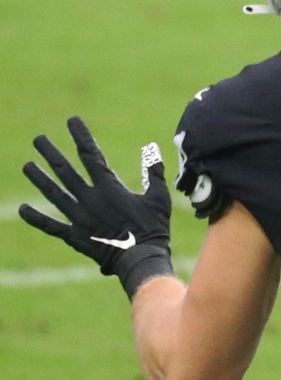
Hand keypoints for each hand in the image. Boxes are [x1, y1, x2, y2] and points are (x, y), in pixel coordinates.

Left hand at [20, 117, 174, 296]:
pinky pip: (51, 226)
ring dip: (40, 179)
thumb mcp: (159, 197)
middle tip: (38, 139)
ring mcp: (79, 218)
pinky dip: (36, 218)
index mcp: (110, 187)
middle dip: (51, 153)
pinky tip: (23, 209)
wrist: (140, 258)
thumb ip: (153, 173)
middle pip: (65, 171)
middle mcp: (89, 199)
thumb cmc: (153, 227)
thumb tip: (152, 149)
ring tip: (27, 165)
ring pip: (54, 194)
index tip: (72, 121)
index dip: (80, 136)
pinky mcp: (75, 236)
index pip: (91, 155)